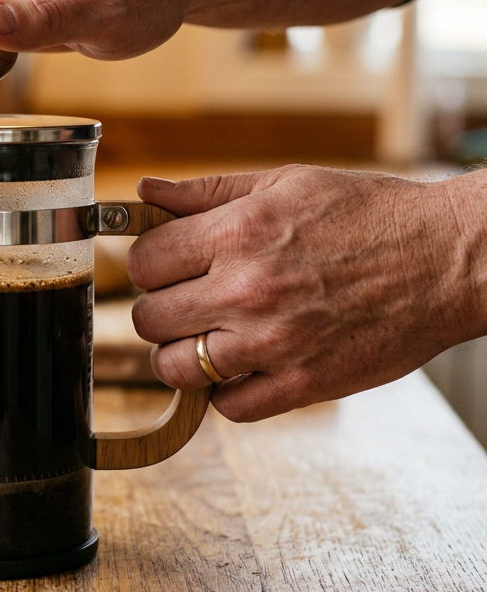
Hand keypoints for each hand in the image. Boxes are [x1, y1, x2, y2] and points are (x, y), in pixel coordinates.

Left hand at [128, 165, 486, 421]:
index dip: (147, 265)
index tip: (165, 267)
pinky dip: (225, 392)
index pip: (143, 262)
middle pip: (148, 317)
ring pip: (175, 369)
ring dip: (179, 356)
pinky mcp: (306, 383)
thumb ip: (205, 191)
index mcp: (237, 232)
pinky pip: (229, 407)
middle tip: (184, 303)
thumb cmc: (367, 213)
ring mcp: (275, 341)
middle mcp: (247, 288)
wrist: (448, 258)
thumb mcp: (283, 183)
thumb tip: (143, 190)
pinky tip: (242, 366)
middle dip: (158, 309)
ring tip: (204, 338)